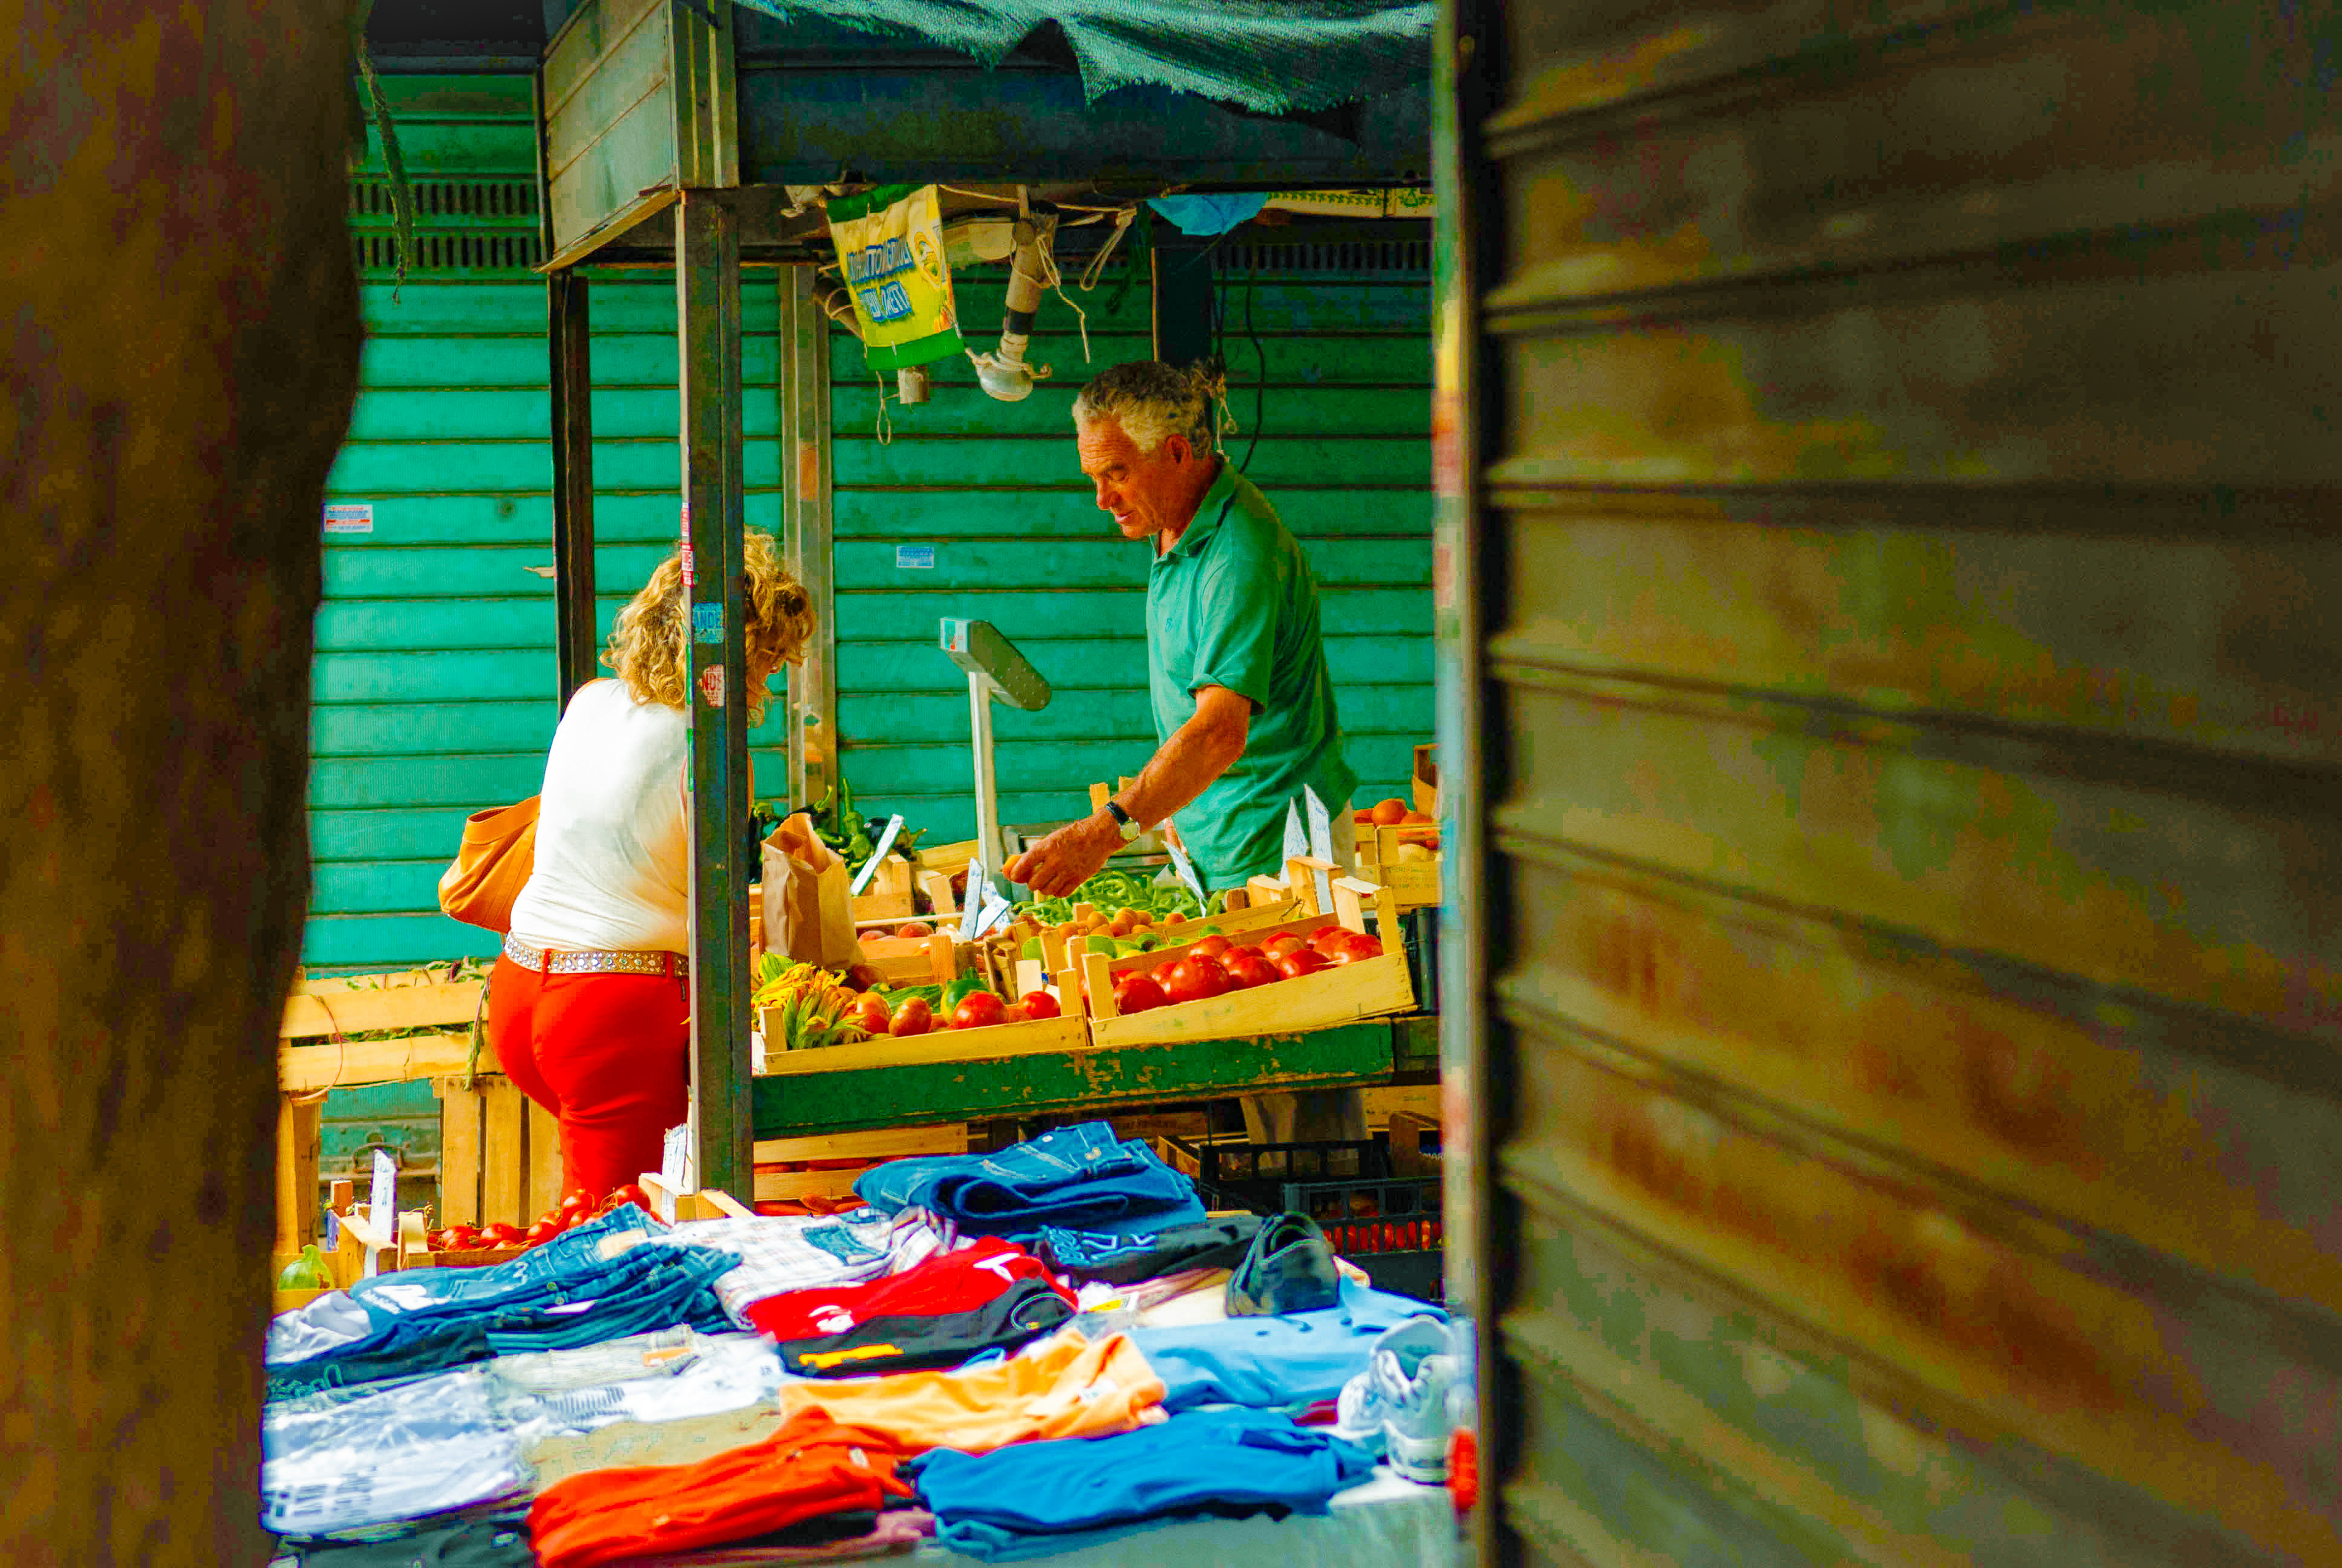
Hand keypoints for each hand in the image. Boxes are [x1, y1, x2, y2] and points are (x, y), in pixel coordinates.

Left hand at [1006, 812, 1121, 897]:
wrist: (1100, 835)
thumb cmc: (1074, 835)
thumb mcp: (1052, 838)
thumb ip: (1036, 853)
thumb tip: (1017, 868)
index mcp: (1046, 847)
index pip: (1023, 865)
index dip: (1015, 874)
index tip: (1013, 876)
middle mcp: (1055, 861)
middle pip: (1033, 883)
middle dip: (1031, 883)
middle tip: (1034, 878)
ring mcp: (1067, 871)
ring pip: (1046, 891)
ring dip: (1044, 888)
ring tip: (1047, 881)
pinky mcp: (1078, 879)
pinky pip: (1061, 894)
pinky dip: (1057, 892)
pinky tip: (1058, 885)